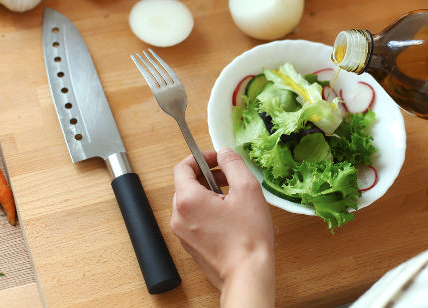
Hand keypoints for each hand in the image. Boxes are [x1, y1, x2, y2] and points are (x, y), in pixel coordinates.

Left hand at [171, 147, 275, 307]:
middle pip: (188, 185)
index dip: (201, 158)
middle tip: (231, 179)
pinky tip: (235, 220)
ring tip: (238, 202)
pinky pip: (197, 220)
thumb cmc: (248, 237)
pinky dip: (212, 213)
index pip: (183, 167)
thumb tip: (224, 153)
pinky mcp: (191, 246)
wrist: (247, 275)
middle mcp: (179, 217)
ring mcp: (183, 234)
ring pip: (193, 203)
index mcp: (188, 200)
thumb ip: (233, 164)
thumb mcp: (247, 189)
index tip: (217, 159)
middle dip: (210, 177)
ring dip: (213, 196)